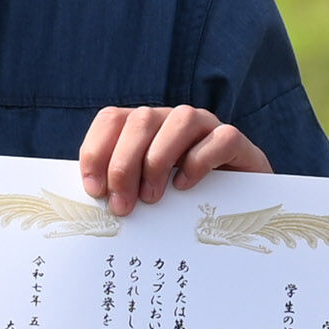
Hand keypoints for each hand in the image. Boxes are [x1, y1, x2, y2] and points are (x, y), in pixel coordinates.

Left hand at [80, 105, 270, 215]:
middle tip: (122, 206)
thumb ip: (119, 188)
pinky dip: (199, 161)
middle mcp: (172, 120)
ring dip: (158, 159)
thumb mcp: (143, 192)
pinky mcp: (236, 143)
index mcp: (145, 126)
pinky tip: (185, 186)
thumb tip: (91, 198)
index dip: (96, 150)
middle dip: (124, 165)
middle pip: (141, 121)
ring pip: (181, 119)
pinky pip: (221, 138)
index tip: (94, 190)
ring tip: (151, 197)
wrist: (237, 209)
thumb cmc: (180, 203)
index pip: (112, 119)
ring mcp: (207, 127)